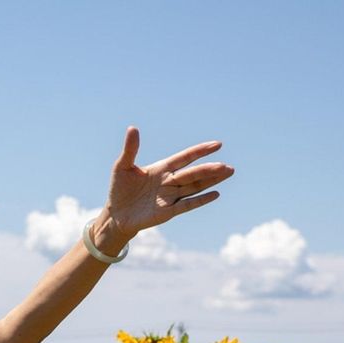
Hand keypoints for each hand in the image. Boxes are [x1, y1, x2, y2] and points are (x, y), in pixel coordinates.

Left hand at [102, 127, 233, 243]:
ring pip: (195, 186)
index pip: (185, 158)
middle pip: (193, 173)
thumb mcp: (122, 167)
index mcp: (162, 168)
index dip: (200, 151)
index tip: (217, 144)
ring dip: (211, 180)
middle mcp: (170, 181)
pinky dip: (200, 200)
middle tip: (227, 165)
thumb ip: (130, 149)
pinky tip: (215, 193)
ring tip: (228, 172)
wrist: (116, 214)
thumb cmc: (119, 189)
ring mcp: (170, 196)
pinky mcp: (168, 211)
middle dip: (210, 168)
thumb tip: (132, 128)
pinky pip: (187, 204)